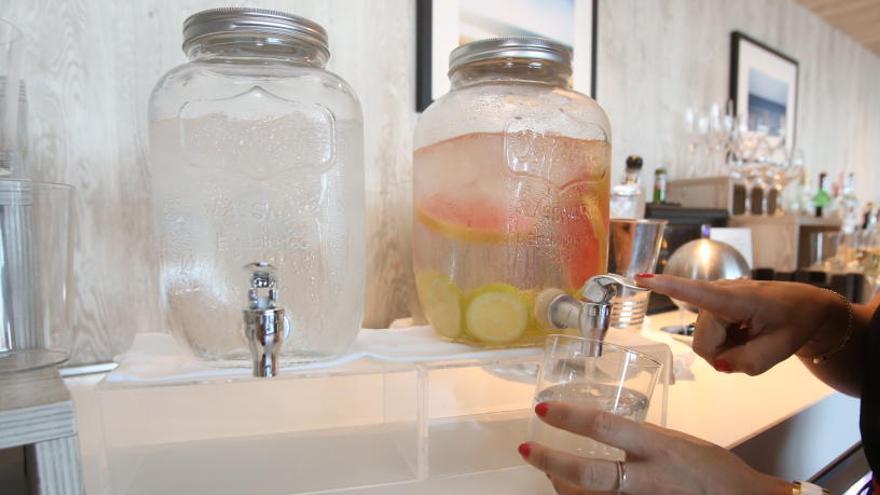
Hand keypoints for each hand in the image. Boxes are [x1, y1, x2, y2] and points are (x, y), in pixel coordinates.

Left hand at [519, 401, 791, 494]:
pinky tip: (573, 490)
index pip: (605, 426)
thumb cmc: (714, 470)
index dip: (569, 417)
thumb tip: (605, 430)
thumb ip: (641, 438)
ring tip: (550, 473)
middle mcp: (649, 479)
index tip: (543, 410)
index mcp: (658, 447)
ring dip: (563, 486)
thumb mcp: (678, 441)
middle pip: (590, 474)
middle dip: (551, 462)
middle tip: (528, 451)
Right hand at [635, 275, 846, 374]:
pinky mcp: (712, 305)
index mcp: (738, 298)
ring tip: (750, 337)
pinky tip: (743, 332)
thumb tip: (720, 363)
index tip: (642, 279)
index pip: (699, 293)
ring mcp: (714, 300)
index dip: (669, 287)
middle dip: (724, 354)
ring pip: (704, 341)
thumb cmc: (795, 323)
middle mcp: (720, 294)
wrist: (805, 307)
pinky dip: (725, 342)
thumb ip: (749, 362)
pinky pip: (708, 336)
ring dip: (726, 348)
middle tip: (753, 348)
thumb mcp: (780, 350)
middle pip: (703, 342)